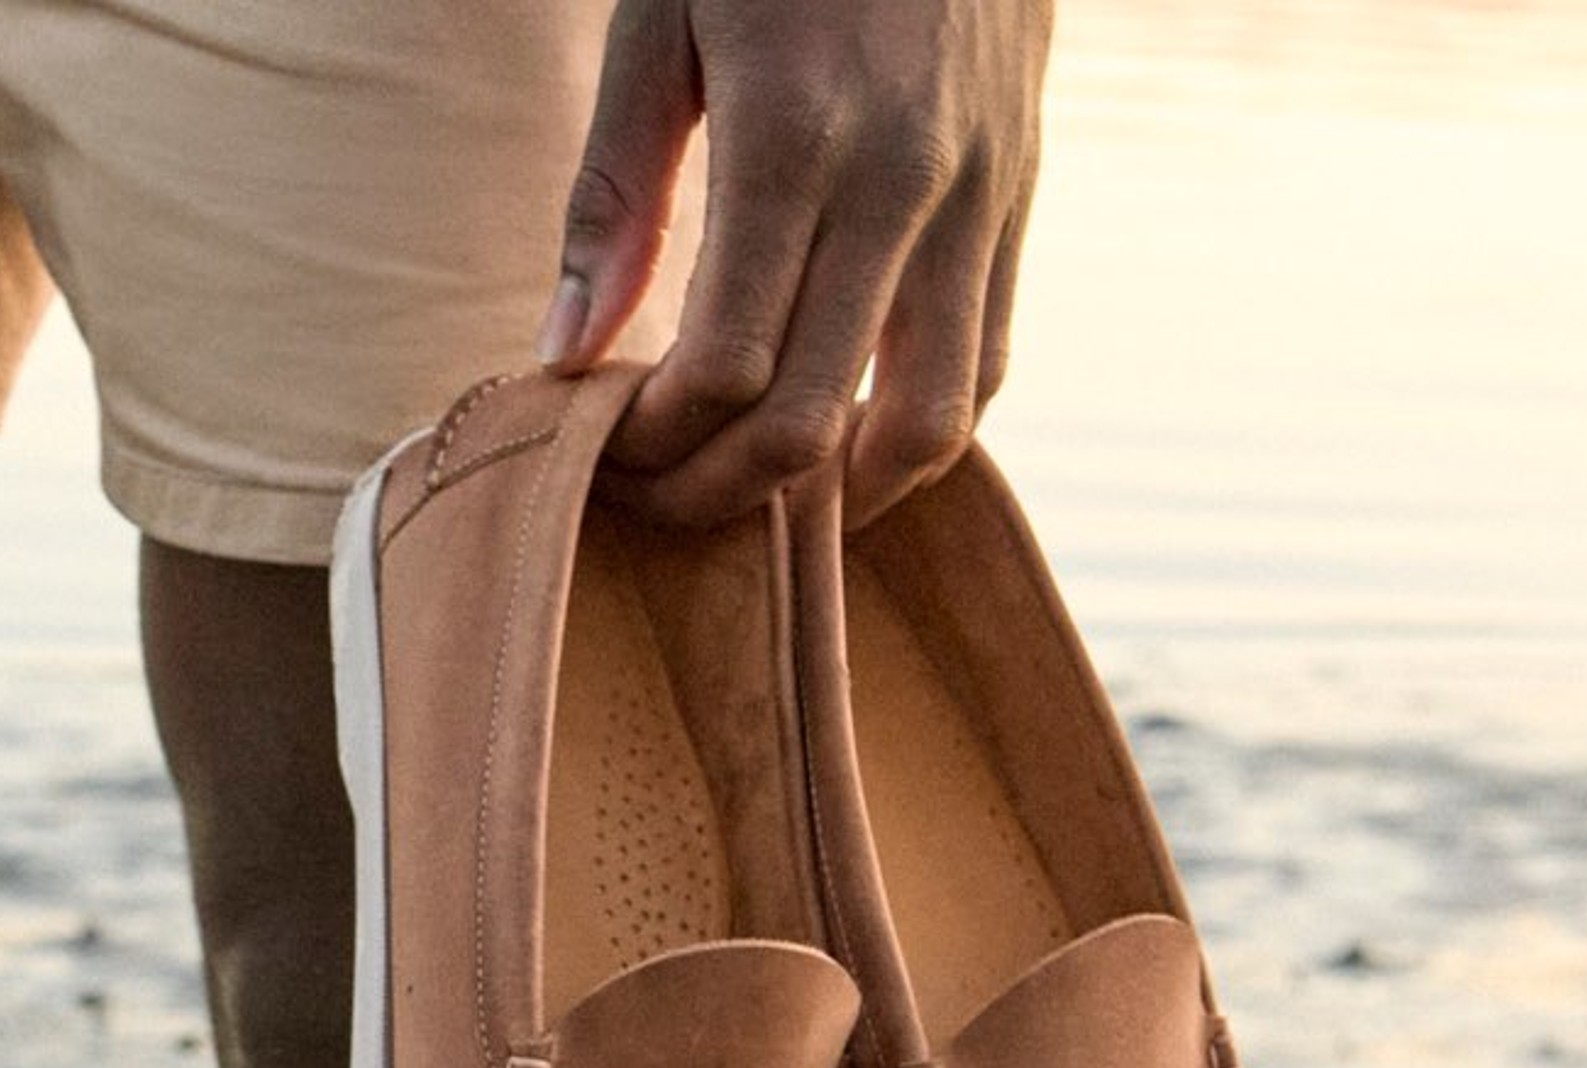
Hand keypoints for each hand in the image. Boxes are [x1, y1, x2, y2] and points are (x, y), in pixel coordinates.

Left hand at [537, 0, 1052, 526]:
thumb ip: (615, 197)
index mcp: (793, 132)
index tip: (611, 453)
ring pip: (930, 427)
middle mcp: (900, 182)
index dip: (660, 443)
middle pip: (815, 423)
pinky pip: (987, 366)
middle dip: (725, 493)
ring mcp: (979, 199)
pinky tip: (856, 442)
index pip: (726, 366)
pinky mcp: (1021, 202)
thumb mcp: (659, 20)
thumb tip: (565, 352)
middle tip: (668, 500)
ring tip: (769, 501)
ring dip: (843, 499)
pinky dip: (922, 436)